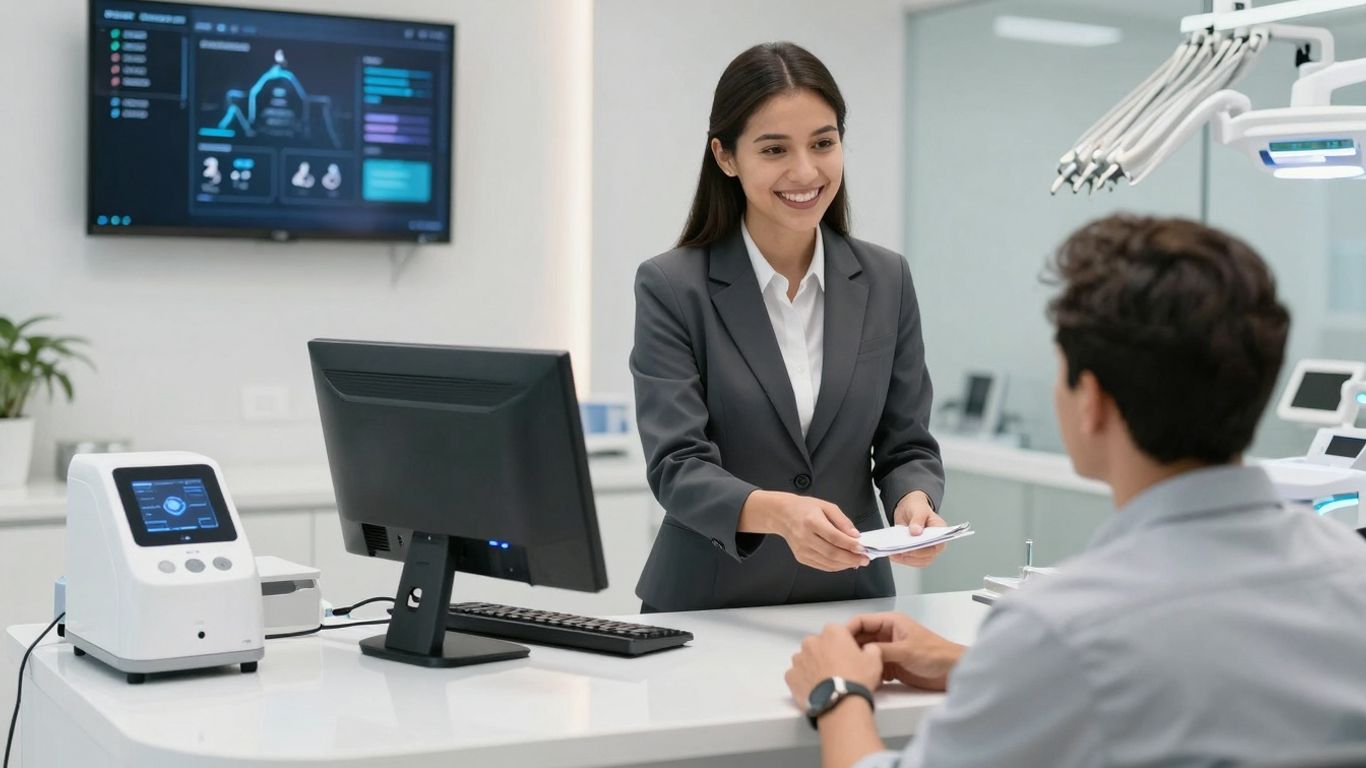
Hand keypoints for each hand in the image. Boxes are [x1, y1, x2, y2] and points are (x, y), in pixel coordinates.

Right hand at [742, 491, 868, 571]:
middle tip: (865, 559)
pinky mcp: (801, 557)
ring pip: (828, 563)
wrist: (783, 515)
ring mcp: (802, 550)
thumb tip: (856, 536)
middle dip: (851, 558)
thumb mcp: (827, 506)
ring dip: (845, 564)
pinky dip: (836, 566)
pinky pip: (822, 566)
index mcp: (811, 522)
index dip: (850, 544)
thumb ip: (843, 521)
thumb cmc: (805, 508)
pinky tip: (845, 563)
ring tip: (858, 561)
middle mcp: (805, 537)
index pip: (834, 537)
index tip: (863, 548)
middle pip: (831, 553)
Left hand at [785, 623, 883, 706]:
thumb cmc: (855, 681)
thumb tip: (869, 650)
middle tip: (839, 670)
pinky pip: (796, 675)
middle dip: (826, 654)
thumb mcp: (874, 660)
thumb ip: (870, 649)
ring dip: (814, 666)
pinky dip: (804, 680)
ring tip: (827, 681)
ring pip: (806, 659)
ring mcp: (799, 659)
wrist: (841, 705)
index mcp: (832, 632)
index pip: (837, 632)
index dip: (844, 644)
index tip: (848, 655)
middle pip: (819, 644)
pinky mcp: (791, 676)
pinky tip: (816, 688)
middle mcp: (812, 642)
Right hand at [846, 612, 963, 691]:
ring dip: (861, 662)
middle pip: (861, 638)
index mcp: (890, 622)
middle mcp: (887, 635)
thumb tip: (862, 653)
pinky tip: (867, 680)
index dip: (848, 630)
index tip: (836, 643)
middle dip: (852, 649)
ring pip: (866, 654)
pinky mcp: (892, 666)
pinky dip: (870, 673)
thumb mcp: (907, 650)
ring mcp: (889, 651)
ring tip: (853, 672)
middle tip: (841, 661)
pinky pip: (874, 668)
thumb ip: (883, 650)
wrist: (953, 672)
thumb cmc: (935, 654)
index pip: (862, 621)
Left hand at [890, 491, 945, 567]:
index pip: (938, 545)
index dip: (926, 549)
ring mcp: (926, 549)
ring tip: (893, 553)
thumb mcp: (918, 509)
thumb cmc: (918, 508)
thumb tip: (916, 532)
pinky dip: (901, 559)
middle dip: (913, 555)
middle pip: (928, 556)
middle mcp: (935, 543)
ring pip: (919, 561)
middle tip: (900, 551)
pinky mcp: (916, 553)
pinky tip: (892, 554)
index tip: (913, 547)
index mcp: (941, 531)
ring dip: (905, 559)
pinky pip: (910, 560)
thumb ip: (918, 519)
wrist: (909, 509)